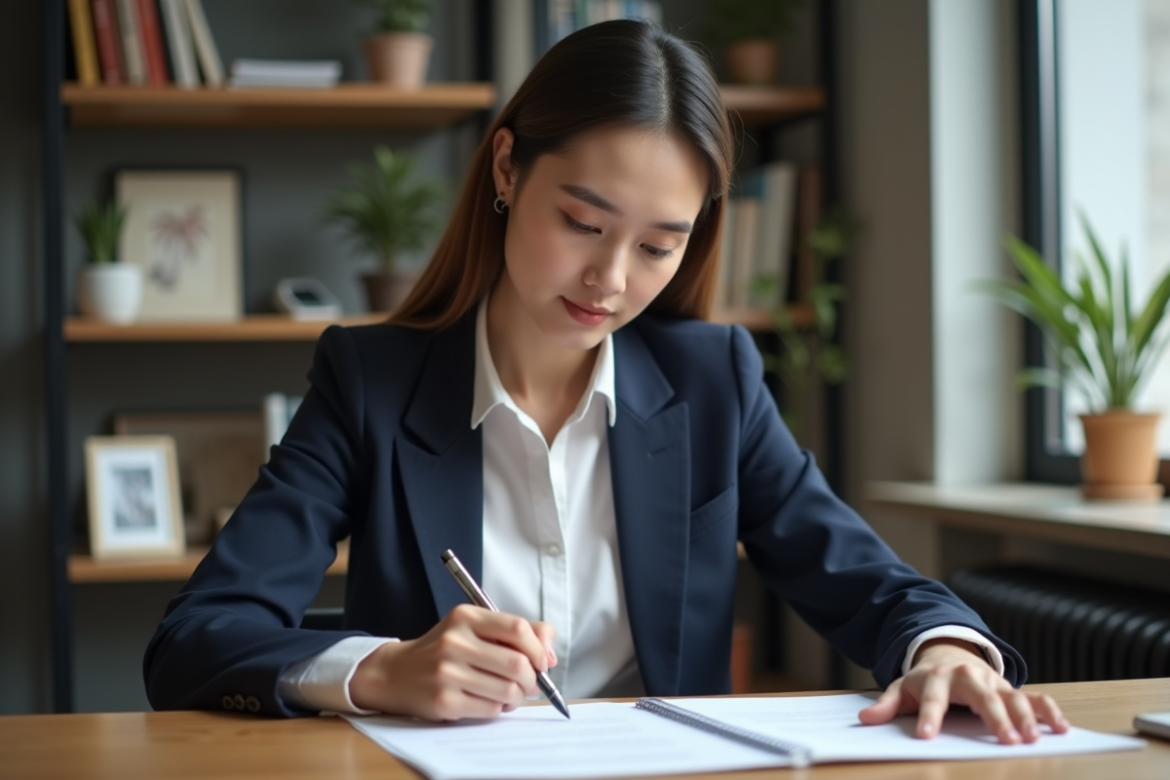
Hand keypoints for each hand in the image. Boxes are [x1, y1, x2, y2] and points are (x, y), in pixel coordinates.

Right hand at [349, 604, 556, 720]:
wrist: (396, 673)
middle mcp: (455, 642)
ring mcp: (447, 673)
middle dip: (533, 679)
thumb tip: (550, 654)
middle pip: (517, 664)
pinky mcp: (444, 701)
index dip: (538, 648)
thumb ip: (515, 633)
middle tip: (530, 683)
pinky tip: (489, 701)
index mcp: (465, 617)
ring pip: (507, 691)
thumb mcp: (473, 628)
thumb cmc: (444, 650)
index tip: (543, 661)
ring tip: (509, 694)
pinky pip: (490, 710)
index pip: (517, 628)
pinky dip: (498, 709)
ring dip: (517, 697)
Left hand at [858, 638, 1069, 743]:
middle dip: (994, 717)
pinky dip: (1049, 711)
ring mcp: (994, 683)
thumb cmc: (924, 681)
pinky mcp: (1012, 689)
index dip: (930, 716)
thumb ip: (886, 705)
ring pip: (1013, 697)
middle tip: (1005, 740)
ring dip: (1026, 717)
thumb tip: (865, 721)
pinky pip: (1036, 698)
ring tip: (1033, 738)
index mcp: (937, 679)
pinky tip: (1062, 728)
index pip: (933, 699)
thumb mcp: (902, 689)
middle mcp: (969, 678)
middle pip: (982, 697)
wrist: (948, 655)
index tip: (927, 736)